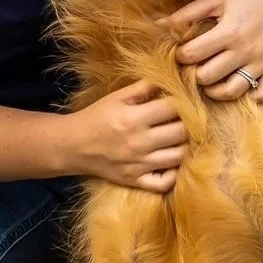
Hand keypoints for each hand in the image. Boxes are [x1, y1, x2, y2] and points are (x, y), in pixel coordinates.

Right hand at [62, 78, 188, 192]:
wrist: (73, 146)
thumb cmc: (96, 117)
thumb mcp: (116, 97)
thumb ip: (143, 87)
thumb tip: (169, 79)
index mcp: (134, 118)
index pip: (173, 108)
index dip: (184, 102)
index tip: (185, 101)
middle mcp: (139, 142)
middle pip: (181, 132)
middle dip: (189, 123)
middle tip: (188, 119)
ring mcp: (139, 164)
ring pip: (179, 157)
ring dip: (185, 146)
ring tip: (181, 138)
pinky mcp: (136, 181)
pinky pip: (164, 183)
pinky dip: (173, 174)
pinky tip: (171, 162)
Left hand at [162, 0, 262, 102]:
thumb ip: (188, 13)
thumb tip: (158, 25)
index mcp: (229, 32)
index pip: (193, 55)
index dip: (180, 55)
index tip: (181, 50)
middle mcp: (246, 50)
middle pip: (208, 77)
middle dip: (195, 73)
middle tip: (194, 65)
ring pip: (232, 91)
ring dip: (215, 90)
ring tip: (210, 80)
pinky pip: (262, 93)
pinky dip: (249, 94)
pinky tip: (238, 83)